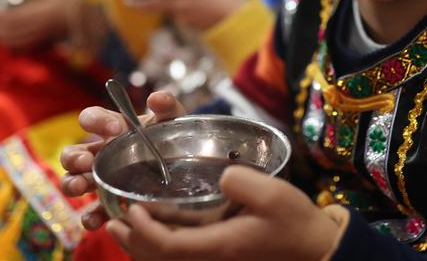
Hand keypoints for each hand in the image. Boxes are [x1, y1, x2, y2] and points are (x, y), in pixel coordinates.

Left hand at [0, 0, 70, 49]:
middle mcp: (38, 28)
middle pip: (9, 32)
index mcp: (40, 14)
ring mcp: (39, 38)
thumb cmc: (69, 0)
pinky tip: (2, 39)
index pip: (12, 18)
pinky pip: (21, 47)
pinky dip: (9, 45)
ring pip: (13, 42)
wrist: (86, 19)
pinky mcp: (41, 43)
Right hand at [60, 92, 186, 229]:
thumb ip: (168, 106)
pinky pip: (92, 213)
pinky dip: (89, 217)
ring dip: (72, 184)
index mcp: (113, 129)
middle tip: (86, 162)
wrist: (185, 167)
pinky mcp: (109, 205)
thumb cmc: (171, 138)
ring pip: (74, 182)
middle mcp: (101, 155)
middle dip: (74, 158)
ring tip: (81, 187)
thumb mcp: (172, 120)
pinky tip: (94, 220)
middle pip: (73, 154)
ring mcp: (101, 180)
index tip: (113, 129)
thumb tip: (156, 98)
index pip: (91, 118)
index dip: (95, 121)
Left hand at [108, 167, 341, 260]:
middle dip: (131, 240)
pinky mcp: (219, 258)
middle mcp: (210, 258)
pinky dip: (159, 249)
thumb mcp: (276, 196)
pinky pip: (179, 258)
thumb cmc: (296, 224)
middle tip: (111, 218)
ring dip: (141, 246)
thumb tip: (220, 173)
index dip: (142, 230)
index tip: (132, 208)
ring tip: (125, 224)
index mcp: (218, 246)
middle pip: (157, 259)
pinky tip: (156, 233)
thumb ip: (245, 182)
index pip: (166, 246)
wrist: (315, 252)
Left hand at [121, 0, 247, 30]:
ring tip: (141, 3)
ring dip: (151, 6)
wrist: (238, 23)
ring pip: (163, 10)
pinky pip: (176, 15)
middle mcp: (179, 4)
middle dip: (137, 1)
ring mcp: (183, 17)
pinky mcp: (189, 24)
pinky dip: (172, 9)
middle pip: (151, 4)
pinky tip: (178, 6)